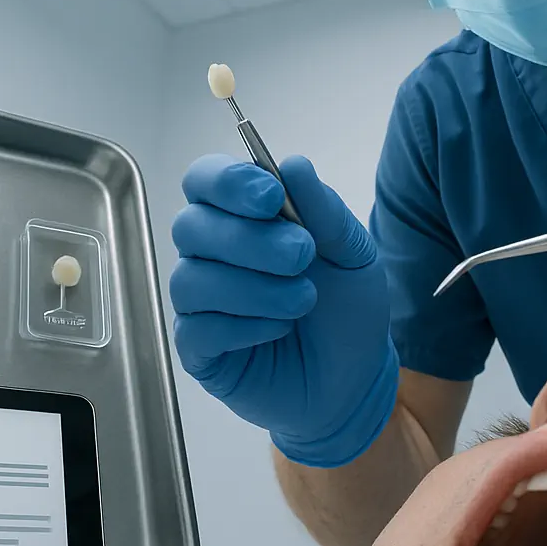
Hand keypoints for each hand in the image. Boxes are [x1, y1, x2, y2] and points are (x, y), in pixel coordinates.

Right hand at [169, 154, 397, 467]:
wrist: (355, 380)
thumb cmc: (348, 309)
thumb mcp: (354, 255)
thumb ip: (325, 211)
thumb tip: (293, 165)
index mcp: (242, 216)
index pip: (205, 180)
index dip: (228, 182)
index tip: (271, 197)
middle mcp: (211, 253)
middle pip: (192, 226)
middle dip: (250, 239)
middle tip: (302, 256)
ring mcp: (200, 301)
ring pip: (193, 278)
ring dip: (255, 287)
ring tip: (303, 300)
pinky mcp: (198, 348)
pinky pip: (198, 328)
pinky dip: (245, 325)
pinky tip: (279, 329)